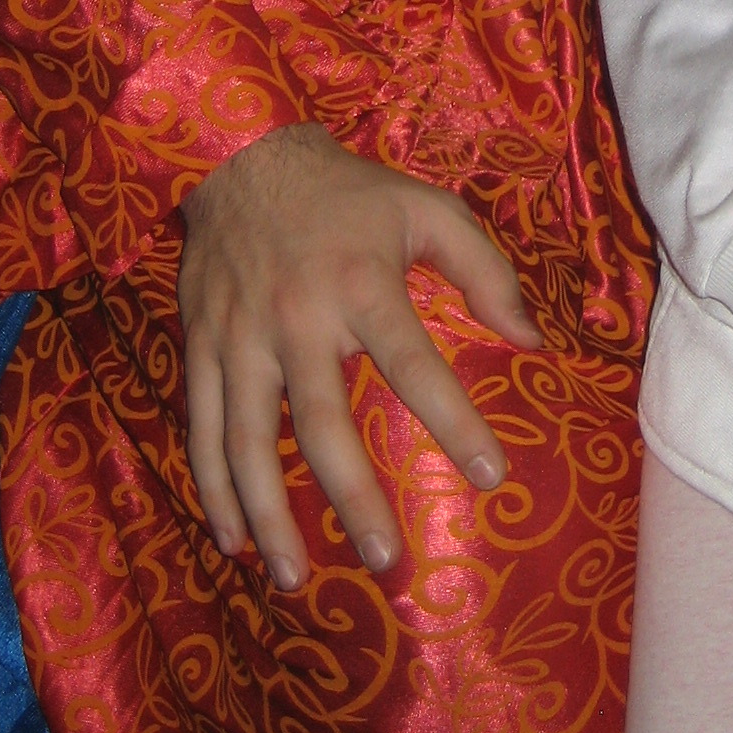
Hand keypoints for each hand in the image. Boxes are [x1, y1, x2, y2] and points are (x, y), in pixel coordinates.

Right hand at [178, 123, 541, 589]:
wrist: (242, 154)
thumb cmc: (349, 193)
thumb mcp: (427, 209)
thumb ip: (484, 271)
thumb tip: (532, 341)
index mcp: (361, 284)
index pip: (413, 364)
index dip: (454, 421)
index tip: (490, 476)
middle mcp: (298, 319)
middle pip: (321, 423)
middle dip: (352, 497)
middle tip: (385, 560)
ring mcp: (240, 337)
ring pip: (248, 440)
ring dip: (269, 514)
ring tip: (293, 578)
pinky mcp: (200, 346)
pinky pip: (201, 427)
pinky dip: (213, 487)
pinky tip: (231, 537)